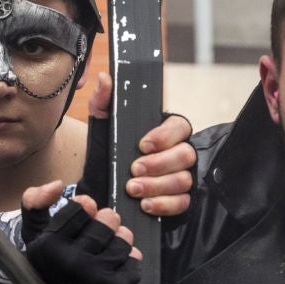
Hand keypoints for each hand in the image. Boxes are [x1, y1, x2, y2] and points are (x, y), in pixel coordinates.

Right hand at [20, 182, 140, 283]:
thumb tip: (56, 183)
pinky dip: (127, 261)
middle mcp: (72, 263)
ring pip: (123, 237)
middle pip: (106, 219)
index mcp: (48, 247)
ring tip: (105, 254)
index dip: (85, 211)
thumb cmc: (52, 274)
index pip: (82, 206)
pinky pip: (135, 257)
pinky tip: (112, 271)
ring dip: (118, 242)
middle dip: (105, 224)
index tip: (81, 222)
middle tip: (96, 239)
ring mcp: (98, 278)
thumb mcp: (34, 239)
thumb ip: (35, 205)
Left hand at [86, 74, 196, 217]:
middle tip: (134, 169)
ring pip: (184, 180)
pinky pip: (182, 203)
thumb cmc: (106, 154)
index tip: (142, 145)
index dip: (164, 136)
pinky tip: (145, 204)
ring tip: (133, 189)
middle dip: (159, 164)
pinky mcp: (179, 200)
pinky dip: (164, 204)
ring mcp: (181, 177)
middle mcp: (177, 152)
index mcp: (165, 131)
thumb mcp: (102, 127)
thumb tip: (105, 79)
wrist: (99, 188)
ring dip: (157, 186)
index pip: (179, 127)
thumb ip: (103, 101)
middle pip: (185, 155)